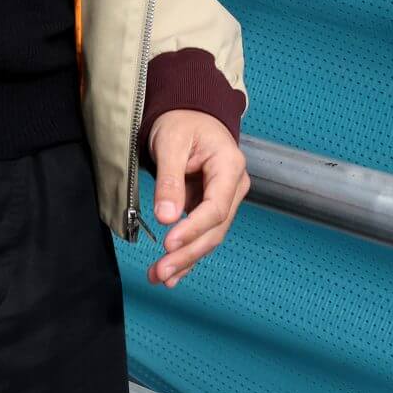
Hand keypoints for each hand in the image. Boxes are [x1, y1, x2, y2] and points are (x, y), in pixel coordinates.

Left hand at [146, 111, 247, 287]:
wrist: (188, 116)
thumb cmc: (182, 122)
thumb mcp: (171, 142)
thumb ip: (170, 180)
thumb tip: (166, 217)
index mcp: (230, 166)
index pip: (215, 207)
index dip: (193, 229)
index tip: (169, 243)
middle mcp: (233, 186)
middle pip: (215, 229)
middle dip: (188, 253)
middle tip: (161, 271)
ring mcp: (224, 199)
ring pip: (209, 237)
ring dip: (185, 259)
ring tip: (159, 276)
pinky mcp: (210, 208)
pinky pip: (201, 235)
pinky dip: (187, 255)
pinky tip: (172, 274)